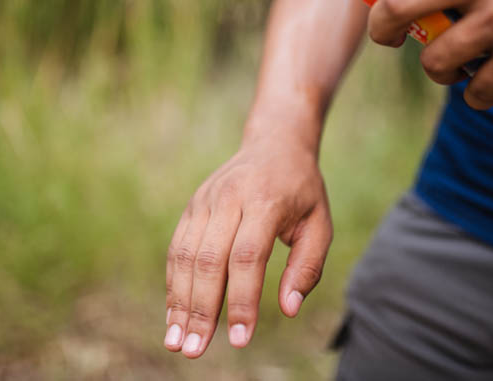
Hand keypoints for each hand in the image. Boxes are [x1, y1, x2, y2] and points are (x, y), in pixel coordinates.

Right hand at [164, 138, 331, 357]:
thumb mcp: (320, 224)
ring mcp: (206, 200)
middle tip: (196, 350)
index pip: (247, 256)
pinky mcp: (192, 206)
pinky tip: (174, 314)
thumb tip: (289, 309)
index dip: (241, 300)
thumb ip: (307, 267)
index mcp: (266, 200)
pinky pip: (177, 248)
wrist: (274, 142)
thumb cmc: (302, 190)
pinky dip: (173, 284)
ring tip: (177, 342)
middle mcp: (230, 197)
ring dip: (179, 302)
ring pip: (185, 255)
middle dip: (201, 309)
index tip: (240, 339)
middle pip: (209, 259)